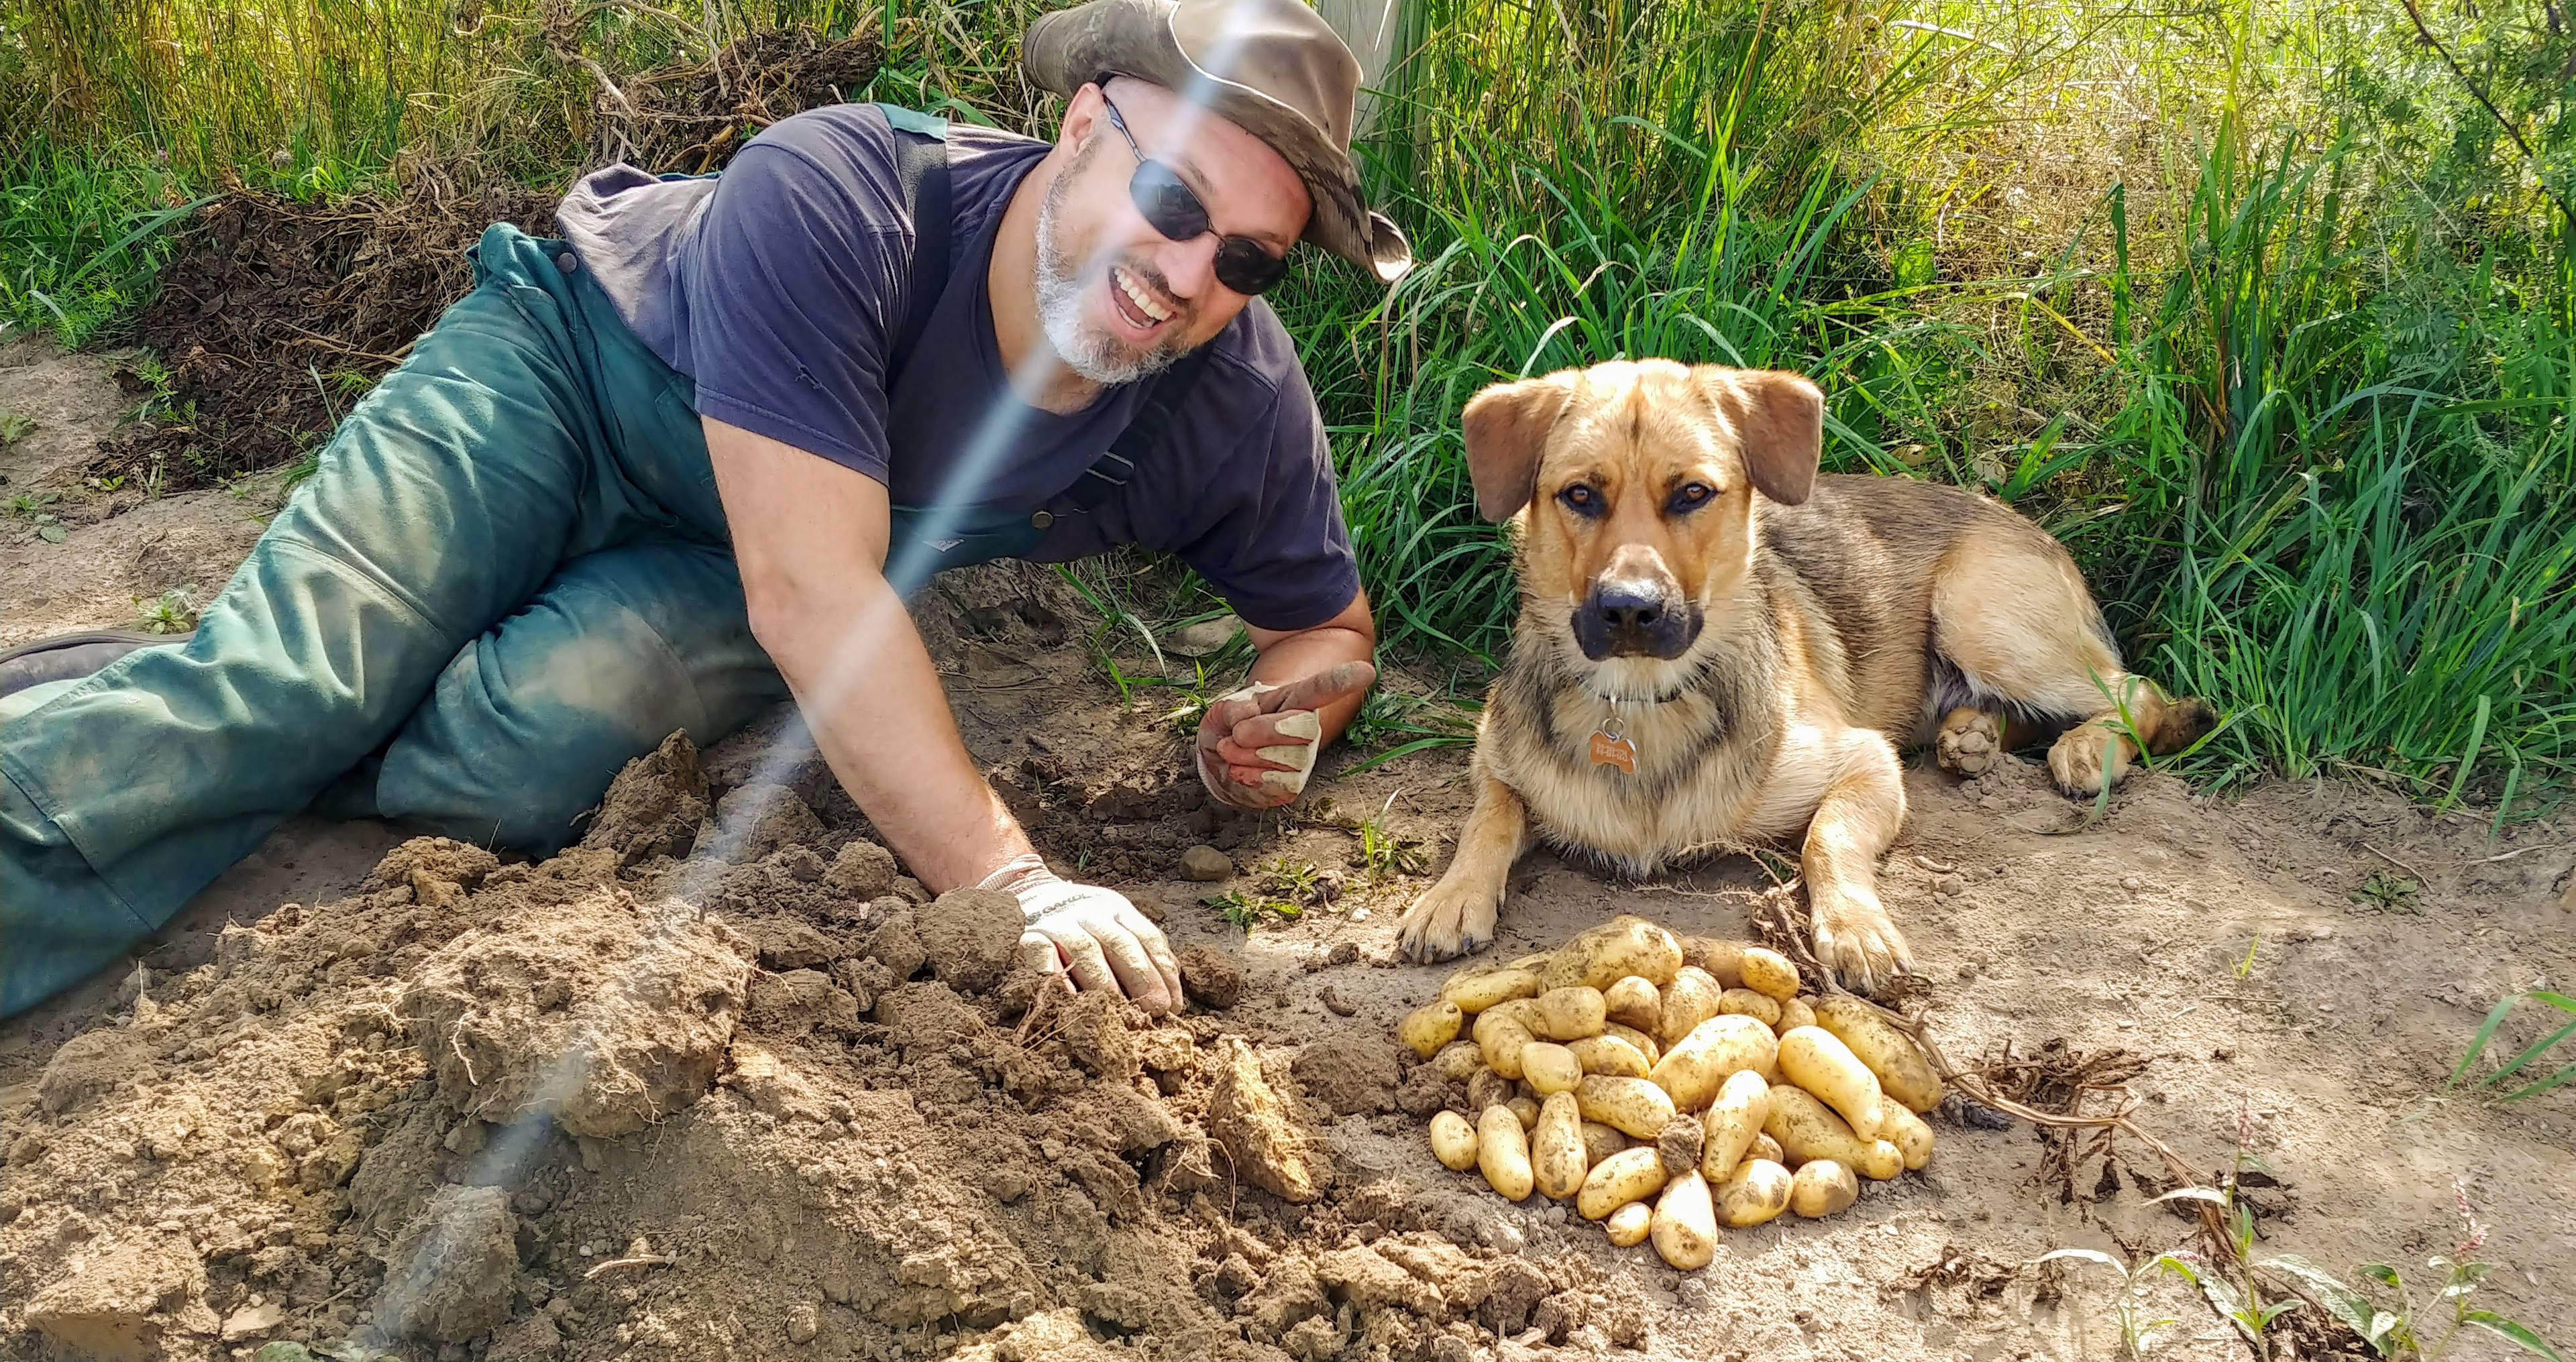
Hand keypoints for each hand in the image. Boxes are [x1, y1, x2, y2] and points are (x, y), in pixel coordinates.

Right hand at [982, 854, 1181, 1013]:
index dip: (1163, 971)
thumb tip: (1170, 996)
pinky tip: (1068, 998)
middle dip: (1141, 977)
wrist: (1024, 891)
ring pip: (1086, 950)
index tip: (1174, 1004)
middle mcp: (1090, 912)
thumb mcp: (1113, 923)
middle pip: (1120, 943)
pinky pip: (1043, 956)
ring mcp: (1059, 922)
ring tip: (1118, 1009)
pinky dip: (1056, 977)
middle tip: (1155, 1008)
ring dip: (1103, 981)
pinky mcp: (1028, 935)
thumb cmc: (1079, 921)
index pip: (1147, 938)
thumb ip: (1139, 951)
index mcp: (1116, 909)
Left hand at [1195, 660, 1375, 809]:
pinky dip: (1250, 781)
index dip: (1342, 681)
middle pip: (1304, 728)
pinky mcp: (1290, 787)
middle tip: (1235, 734)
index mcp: (1293, 701)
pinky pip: (1278, 789)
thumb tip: (1246, 721)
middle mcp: (1305, 730)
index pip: (1321, 689)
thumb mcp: (1225, 707)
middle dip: (1263, 732)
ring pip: (1291, 762)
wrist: (1220, 757)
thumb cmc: (1229, 726)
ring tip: (1229, 750)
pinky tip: (1236, 771)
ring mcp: (1301, 760)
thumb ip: (1234, 710)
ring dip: (1249, 758)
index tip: (1366, 671)